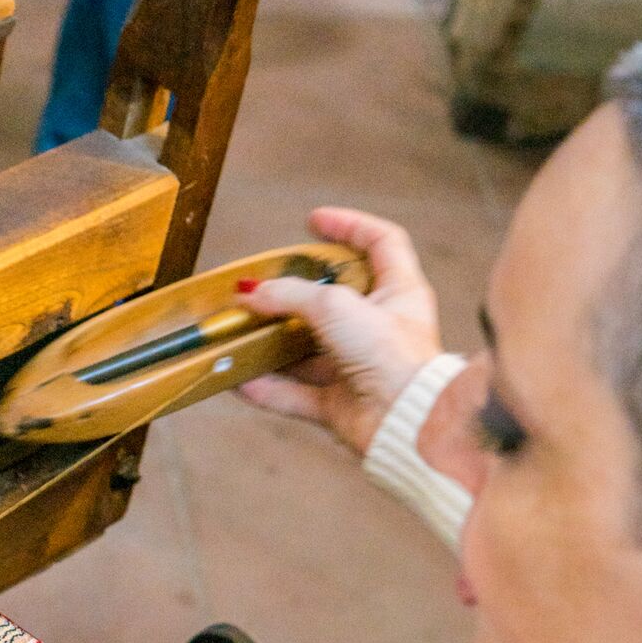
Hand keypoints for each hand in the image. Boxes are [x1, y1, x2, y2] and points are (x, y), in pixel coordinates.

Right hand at [236, 207, 445, 455]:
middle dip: (295, 293)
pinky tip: (238, 381)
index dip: (349, 225)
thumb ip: (290, 295)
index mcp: (399, 292)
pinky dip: (268, 388)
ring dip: (273, 344)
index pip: (381, 242)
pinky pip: (296, 394)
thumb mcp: (335, 306)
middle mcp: (380, 328)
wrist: (403, 422)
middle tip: (264, 285)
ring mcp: (359, 367)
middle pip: (333, 300)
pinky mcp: (340, 405)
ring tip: (240, 333)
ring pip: (308, 351)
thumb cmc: (389, 354)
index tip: (313, 220)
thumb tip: (250, 294)